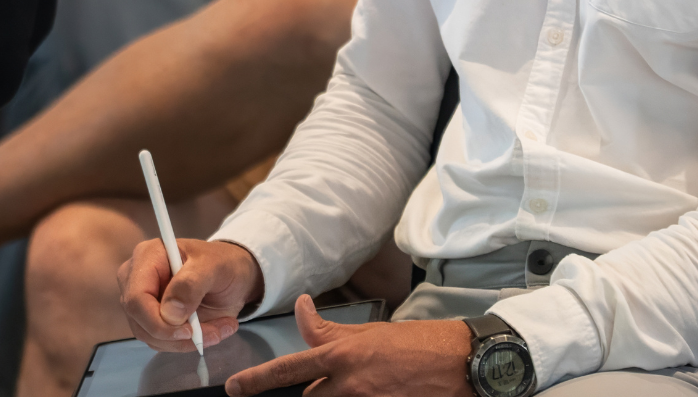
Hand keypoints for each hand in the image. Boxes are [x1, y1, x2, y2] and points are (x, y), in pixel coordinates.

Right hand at [118, 236, 263, 352]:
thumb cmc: (223, 263)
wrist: (232, 276)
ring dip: (186, 342)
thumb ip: (191, 284)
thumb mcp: (214, 266)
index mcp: (147, 257)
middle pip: (140, 321)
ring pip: (151, 337)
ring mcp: (142, 301)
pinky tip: (210, 331)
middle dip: (177, 335)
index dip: (158, 321)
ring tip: (219, 330)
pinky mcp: (151, 319)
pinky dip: (186, 343)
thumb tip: (170, 314)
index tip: (189, 331)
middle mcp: (136, 279)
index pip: (137, 298)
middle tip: (215, 333)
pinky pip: (161, 342)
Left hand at [223, 295, 474, 396]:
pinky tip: (377, 390)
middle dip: (319, 392)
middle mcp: (350, 383)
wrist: (461, 364)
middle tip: (351, 379)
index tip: (236, 388)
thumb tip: (301, 308)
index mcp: (343, 355)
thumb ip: (329, 330)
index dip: (257, 380)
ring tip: (370, 382)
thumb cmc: (417, 344)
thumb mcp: (369, 332)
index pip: (289, 369)